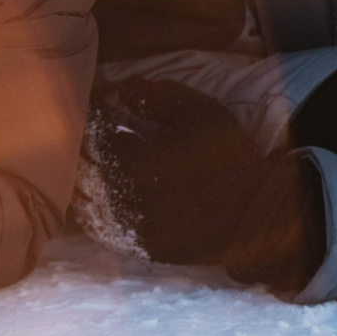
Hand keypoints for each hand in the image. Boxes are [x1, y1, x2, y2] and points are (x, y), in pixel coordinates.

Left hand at [89, 79, 324, 290]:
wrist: (257, 213)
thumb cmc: (230, 158)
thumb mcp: (202, 114)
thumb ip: (159, 96)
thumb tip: (122, 87)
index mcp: (133, 164)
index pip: (90, 136)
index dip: (91, 118)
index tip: (100, 105)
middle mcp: (122, 201)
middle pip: (79, 170)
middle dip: (83, 148)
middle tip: (95, 133)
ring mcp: (127, 229)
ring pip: (82, 201)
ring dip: (84, 179)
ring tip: (99, 162)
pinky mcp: (136, 248)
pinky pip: (98, 228)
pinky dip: (94, 207)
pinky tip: (106, 192)